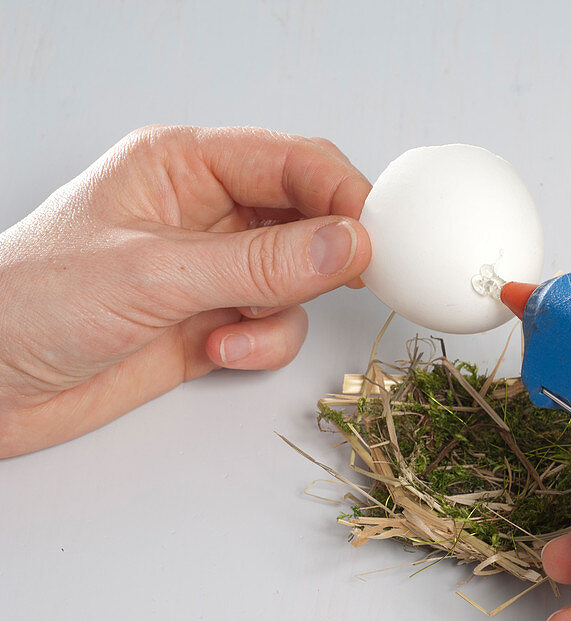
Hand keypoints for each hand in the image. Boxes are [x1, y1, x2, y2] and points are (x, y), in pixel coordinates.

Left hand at [0, 126, 371, 457]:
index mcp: (181, 166)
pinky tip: (215, 351)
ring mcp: (211, 269)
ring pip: (299, 277)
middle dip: (325, 254)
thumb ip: (260, 263)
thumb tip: (346, 244)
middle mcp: (204, 212)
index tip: (376, 234)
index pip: (290, 159)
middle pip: (306, 215)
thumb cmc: (29, 305)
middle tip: (344, 281)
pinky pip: (276, 324)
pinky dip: (261, 344)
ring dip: (282, 310)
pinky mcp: (213, 320)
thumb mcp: (154, 275)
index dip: (341, 191)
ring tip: (233, 328)